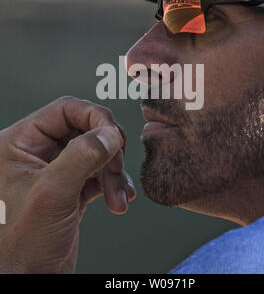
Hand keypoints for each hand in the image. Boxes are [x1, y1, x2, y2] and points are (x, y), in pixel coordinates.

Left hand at [0, 96, 135, 273]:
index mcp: (19, 143)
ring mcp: (56, 171)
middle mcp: (37, 153)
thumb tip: (110, 133)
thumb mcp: (51, 194)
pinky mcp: (71, 188)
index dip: (95, 118)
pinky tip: (120, 200)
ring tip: (118, 197)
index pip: (65, 110)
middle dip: (108, 151)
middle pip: (86, 130)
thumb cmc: (21, 246)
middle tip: (116, 168)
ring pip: (97, 153)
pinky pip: (100, 174)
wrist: (29, 282)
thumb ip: (82, 156)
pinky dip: (114, 184)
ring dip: (114, 173)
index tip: (114, 136)